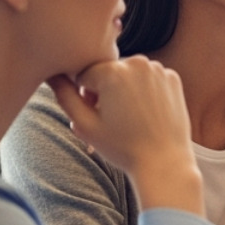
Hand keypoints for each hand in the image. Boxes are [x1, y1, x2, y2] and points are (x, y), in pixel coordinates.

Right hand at [48, 57, 201, 213]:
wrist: (164, 162)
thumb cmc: (121, 147)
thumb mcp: (83, 124)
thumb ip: (64, 95)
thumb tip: (51, 74)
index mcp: (112, 72)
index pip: (84, 75)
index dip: (85, 96)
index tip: (95, 115)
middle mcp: (137, 63)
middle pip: (108, 71)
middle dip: (105, 89)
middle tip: (112, 118)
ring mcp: (159, 69)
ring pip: (128, 73)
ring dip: (124, 88)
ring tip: (129, 116)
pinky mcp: (173, 78)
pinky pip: (149, 78)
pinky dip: (145, 90)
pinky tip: (146, 113)